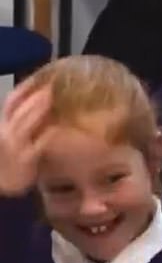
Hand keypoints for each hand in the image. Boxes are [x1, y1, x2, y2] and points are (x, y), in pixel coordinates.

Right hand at [0, 80, 50, 194]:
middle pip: (18, 111)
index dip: (24, 89)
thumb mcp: (14, 138)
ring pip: (26, 124)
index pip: (12, 102)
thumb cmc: (13, 160)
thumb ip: (25, 122)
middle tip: (50, 86)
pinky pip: (38, 144)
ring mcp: (15, 146)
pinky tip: (56, 128)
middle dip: (33, 97)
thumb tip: (45, 105)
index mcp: (5, 125)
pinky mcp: (26, 159)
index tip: (38, 78)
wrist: (4, 185)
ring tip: (50, 98)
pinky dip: (47, 134)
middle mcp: (7, 133)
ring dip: (38, 110)